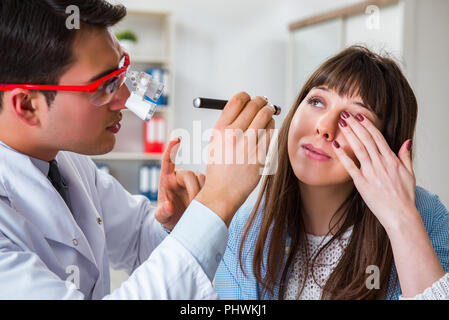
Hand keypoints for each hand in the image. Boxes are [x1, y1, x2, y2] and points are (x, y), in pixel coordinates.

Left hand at [154, 137, 205, 230]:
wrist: (181, 224)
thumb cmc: (168, 216)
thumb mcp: (162, 217)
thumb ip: (162, 212)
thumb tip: (168, 206)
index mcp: (166, 179)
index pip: (168, 161)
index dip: (171, 150)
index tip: (176, 139)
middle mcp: (180, 177)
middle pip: (189, 174)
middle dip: (193, 189)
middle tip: (193, 205)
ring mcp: (193, 181)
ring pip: (201, 179)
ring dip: (202, 192)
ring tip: (198, 207)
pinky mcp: (204, 186)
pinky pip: (210, 185)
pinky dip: (210, 193)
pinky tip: (208, 202)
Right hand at [195, 92, 275, 225]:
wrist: (222, 192)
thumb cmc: (220, 166)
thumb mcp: (216, 142)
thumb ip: (228, 123)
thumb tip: (245, 104)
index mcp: (220, 129)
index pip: (237, 100)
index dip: (246, 96)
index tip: (250, 98)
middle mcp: (233, 135)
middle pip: (254, 105)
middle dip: (262, 101)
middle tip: (265, 102)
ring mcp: (247, 146)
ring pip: (266, 117)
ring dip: (269, 112)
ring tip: (267, 115)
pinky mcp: (259, 156)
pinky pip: (271, 133)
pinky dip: (271, 127)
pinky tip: (268, 129)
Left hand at [332, 111, 416, 231]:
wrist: (400, 215)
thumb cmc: (405, 196)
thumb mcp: (410, 173)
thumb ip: (405, 156)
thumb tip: (407, 141)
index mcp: (391, 160)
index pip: (377, 137)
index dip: (367, 125)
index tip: (360, 115)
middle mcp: (381, 163)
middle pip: (366, 139)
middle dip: (355, 125)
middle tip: (346, 114)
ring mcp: (371, 173)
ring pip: (358, 148)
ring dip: (349, 134)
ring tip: (341, 123)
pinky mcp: (362, 183)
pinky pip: (350, 166)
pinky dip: (343, 155)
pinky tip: (336, 145)